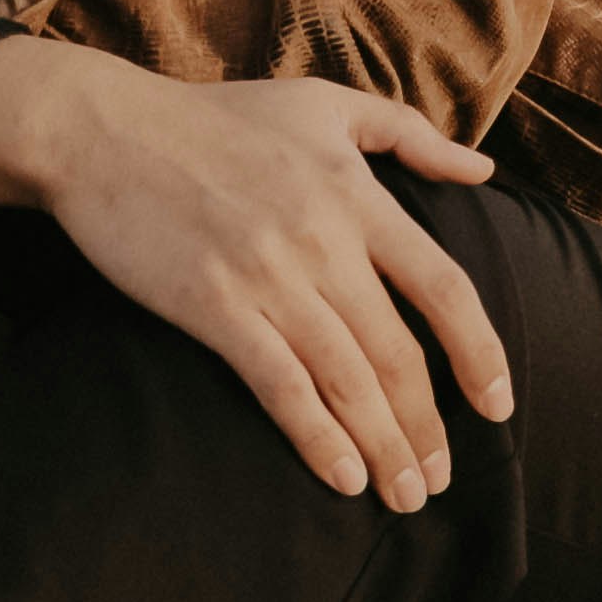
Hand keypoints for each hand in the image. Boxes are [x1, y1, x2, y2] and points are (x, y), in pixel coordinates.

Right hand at [0, 40, 513, 510]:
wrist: (103, 129)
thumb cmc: (215, 118)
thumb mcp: (324, 105)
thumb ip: (410, 135)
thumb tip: (483, 172)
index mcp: (357, 196)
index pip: (443, 287)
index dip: (479, 354)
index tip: (497, 406)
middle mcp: (324, 241)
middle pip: (398, 352)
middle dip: (427, 428)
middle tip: (437, 481)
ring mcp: (268, 276)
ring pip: (348, 379)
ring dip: (384, 447)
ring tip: (403, 497)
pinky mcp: (213, 305)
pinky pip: (281, 385)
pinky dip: (318, 437)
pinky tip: (343, 476)